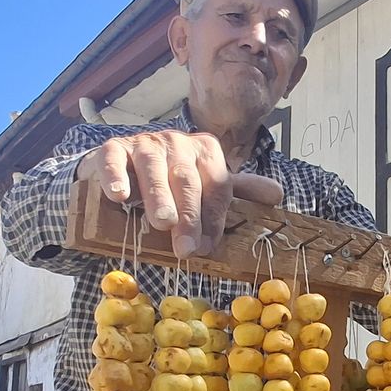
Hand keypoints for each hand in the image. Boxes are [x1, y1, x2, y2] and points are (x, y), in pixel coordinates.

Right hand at [76, 131, 283, 257]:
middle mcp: (178, 142)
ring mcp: (145, 143)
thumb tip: (278, 195)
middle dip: (189, 216)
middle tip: (186, 248)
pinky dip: (116, 178)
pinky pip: (115, 161)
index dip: (214, 218)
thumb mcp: (205, 184)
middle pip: (188, 181)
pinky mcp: (113, 148)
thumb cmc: (170, 181)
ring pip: (154, 169)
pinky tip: (119, 197)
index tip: (206, 247)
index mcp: (206, 150)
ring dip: (159, 197)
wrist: (122, 166)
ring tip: (162, 222)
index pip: (217, 186)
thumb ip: (238, 190)